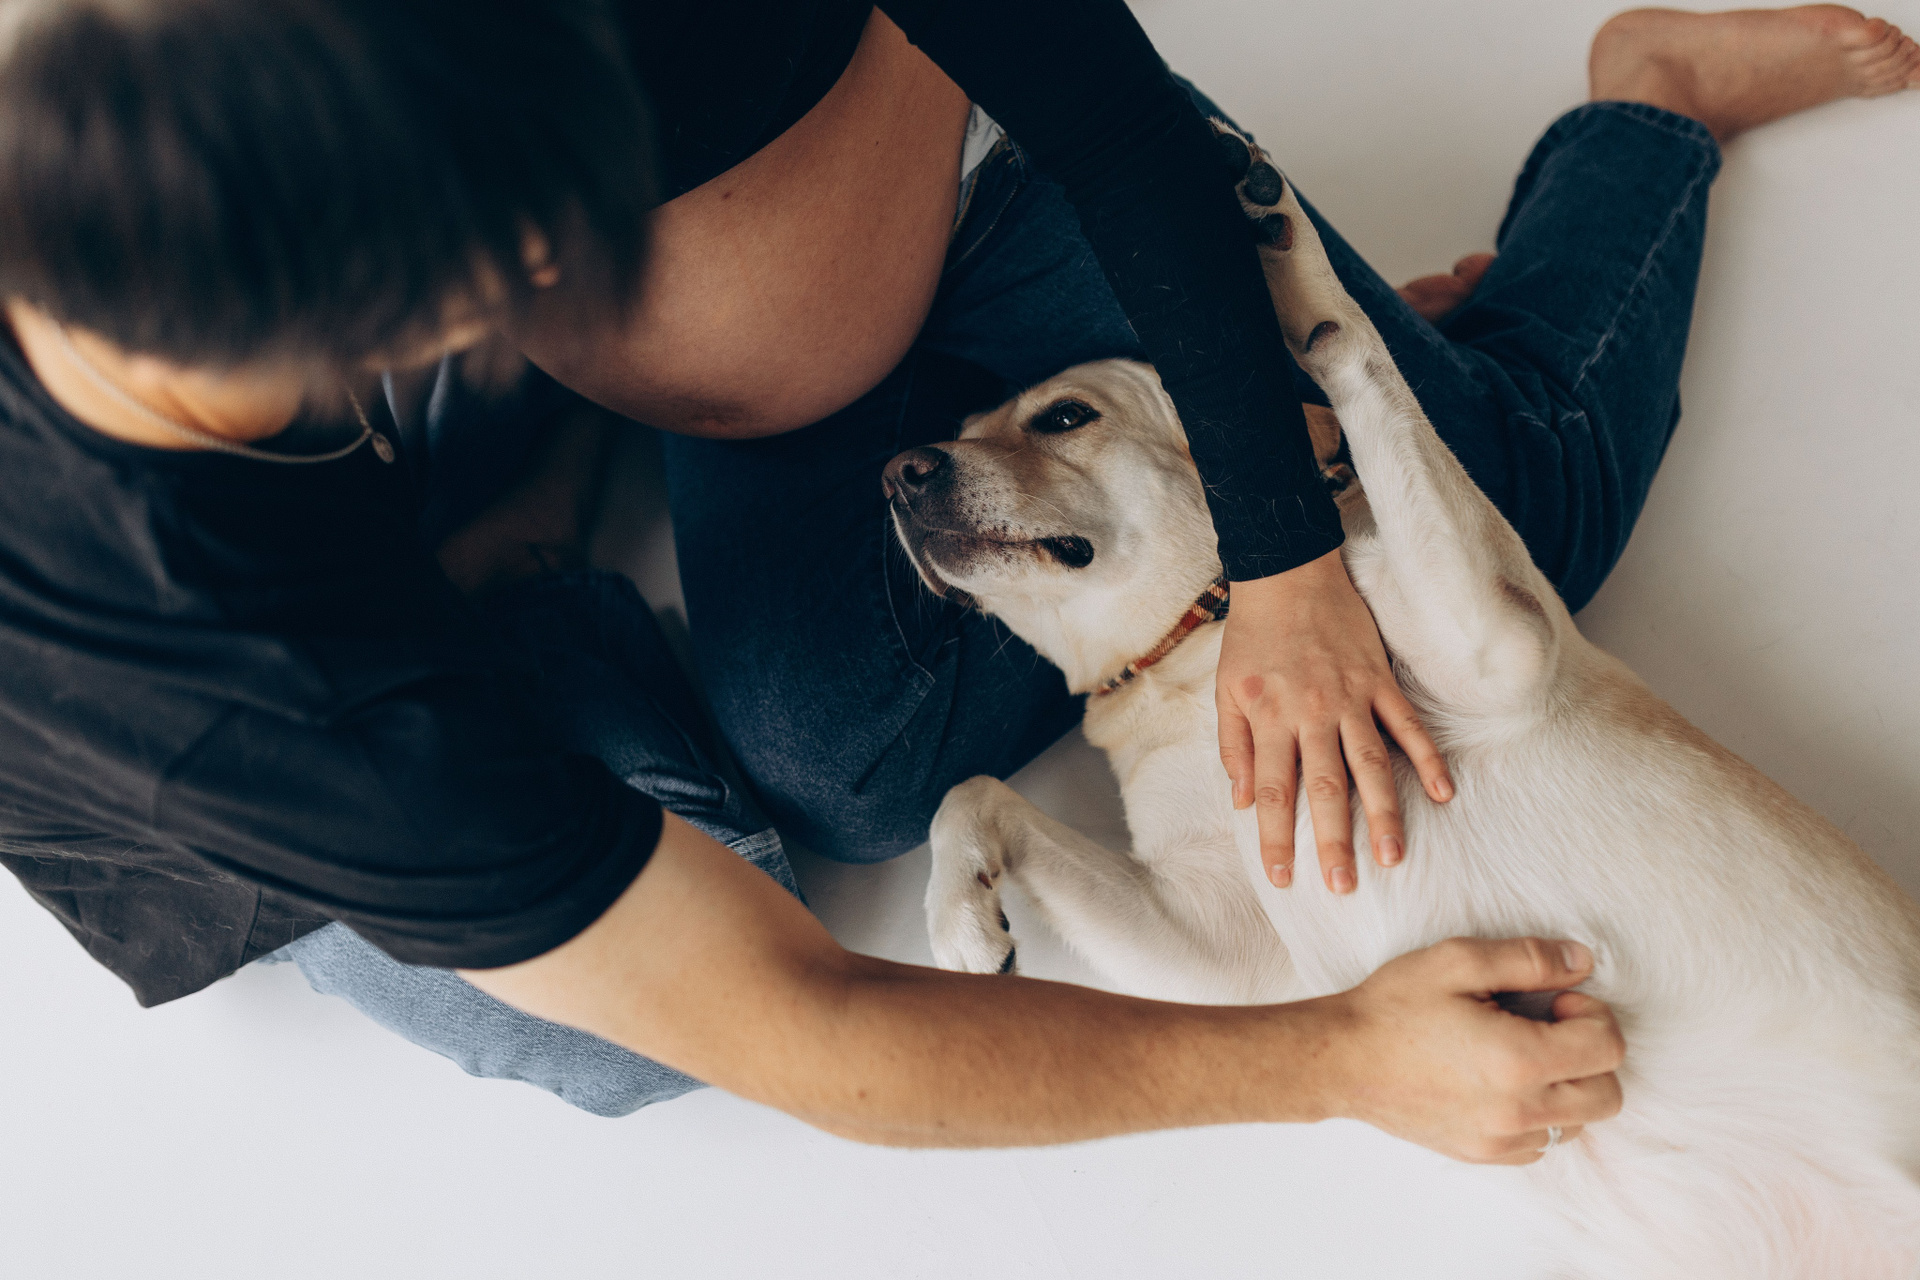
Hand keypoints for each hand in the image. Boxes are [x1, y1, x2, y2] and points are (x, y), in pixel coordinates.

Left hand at [1218, 548, 1452, 892]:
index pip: (1271, 792)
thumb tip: (1240, 801)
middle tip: (1342, 885)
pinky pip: (1408, 725)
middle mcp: (1311, 714)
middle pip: (1324, 788)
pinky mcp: (1380, 681)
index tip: (1283, 879)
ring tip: (1392, 856)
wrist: (1288, 575)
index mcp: (1269, 719)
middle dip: (1332, 840)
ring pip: (1370, 765)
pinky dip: (1427, 759)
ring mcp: (1351, 698)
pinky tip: (1443, 794)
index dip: (1276, 838)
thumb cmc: (1252, 638)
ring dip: (1383, 813)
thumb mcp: (1226, 690)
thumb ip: (1233, 746)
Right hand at [1321, 937, 1624, 1163]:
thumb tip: (1582, 961)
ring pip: (1578, 1122)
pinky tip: (1502, 1081)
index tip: (1556, 1000)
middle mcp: (1518, 1111)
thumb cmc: (1393, 1006)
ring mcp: (1501, 1140)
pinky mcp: (1483, 1154)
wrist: (1341, 1059)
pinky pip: (1542, 1142)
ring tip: (1522, 1054)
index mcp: (1519, 1060)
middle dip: (1591, 1052)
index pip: (1608, 1048)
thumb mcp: (1457, 961)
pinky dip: (1539, 1112)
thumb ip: (1528, 958)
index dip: (1592, 1013)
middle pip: (1608, 1094)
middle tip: (1547, 1026)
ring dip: (1568, 1085)